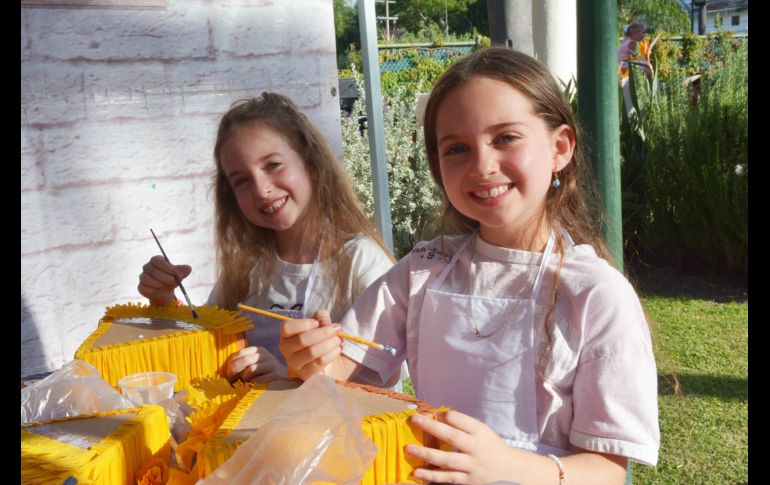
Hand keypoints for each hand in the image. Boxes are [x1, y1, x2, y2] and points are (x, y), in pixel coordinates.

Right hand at [137, 255, 191, 305]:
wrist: (164, 293)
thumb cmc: (171, 280)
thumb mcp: (178, 275)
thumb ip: (183, 271)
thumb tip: (189, 268)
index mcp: (156, 260)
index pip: (157, 260)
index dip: (167, 266)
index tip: (176, 273)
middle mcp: (147, 267)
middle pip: (153, 270)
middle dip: (165, 277)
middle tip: (174, 281)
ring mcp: (142, 276)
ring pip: (146, 278)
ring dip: (158, 283)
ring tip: (165, 286)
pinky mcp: (140, 286)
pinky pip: (143, 287)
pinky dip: (152, 290)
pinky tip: (158, 290)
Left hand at [226, 346, 286, 381]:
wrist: (283, 380)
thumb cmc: (262, 375)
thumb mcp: (253, 365)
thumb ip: (241, 364)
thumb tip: (226, 372)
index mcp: (257, 350)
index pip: (239, 353)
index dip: (231, 365)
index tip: (229, 376)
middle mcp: (264, 354)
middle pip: (244, 360)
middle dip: (236, 372)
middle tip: (234, 381)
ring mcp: (271, 363)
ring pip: (251, 370)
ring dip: (245, 379)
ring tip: (245, 384)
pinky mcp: (276, 374)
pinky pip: (259, 379)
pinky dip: (253, 384)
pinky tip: (254, 386)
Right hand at [279, 309, 342, 379]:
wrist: (325, 365)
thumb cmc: (319, 342)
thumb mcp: (320, 327)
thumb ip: (321, 319)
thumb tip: (322, 315)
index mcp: (286, 335)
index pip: (287, 328)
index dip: (303, 324)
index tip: (317, 323)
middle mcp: (286, 349)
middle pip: (302, 340)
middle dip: (323, 332)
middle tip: (337, 329)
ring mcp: (294, 364)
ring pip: (311, 352)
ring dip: (329, 343)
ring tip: (339, 340)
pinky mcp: (305, 374)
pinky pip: (319, 362)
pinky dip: (331, 354)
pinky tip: (338, 349)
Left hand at [405, 410, 525, 484]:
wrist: (512, 471)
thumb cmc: (491, 447)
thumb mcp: (482, 432)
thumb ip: (462, 426)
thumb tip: (435, 417)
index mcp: (480, 432)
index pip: (462, 420)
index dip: (445, 415)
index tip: (431, 411)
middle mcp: (476, 448)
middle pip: (453, 437)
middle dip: (432, 427)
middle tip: (415, 419)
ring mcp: (472, 466)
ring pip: (447, 460)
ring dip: (426, 454)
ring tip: (409, 448)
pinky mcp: (468, 481)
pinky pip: (448, 478)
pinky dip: (432, 476)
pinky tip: (418, 472)